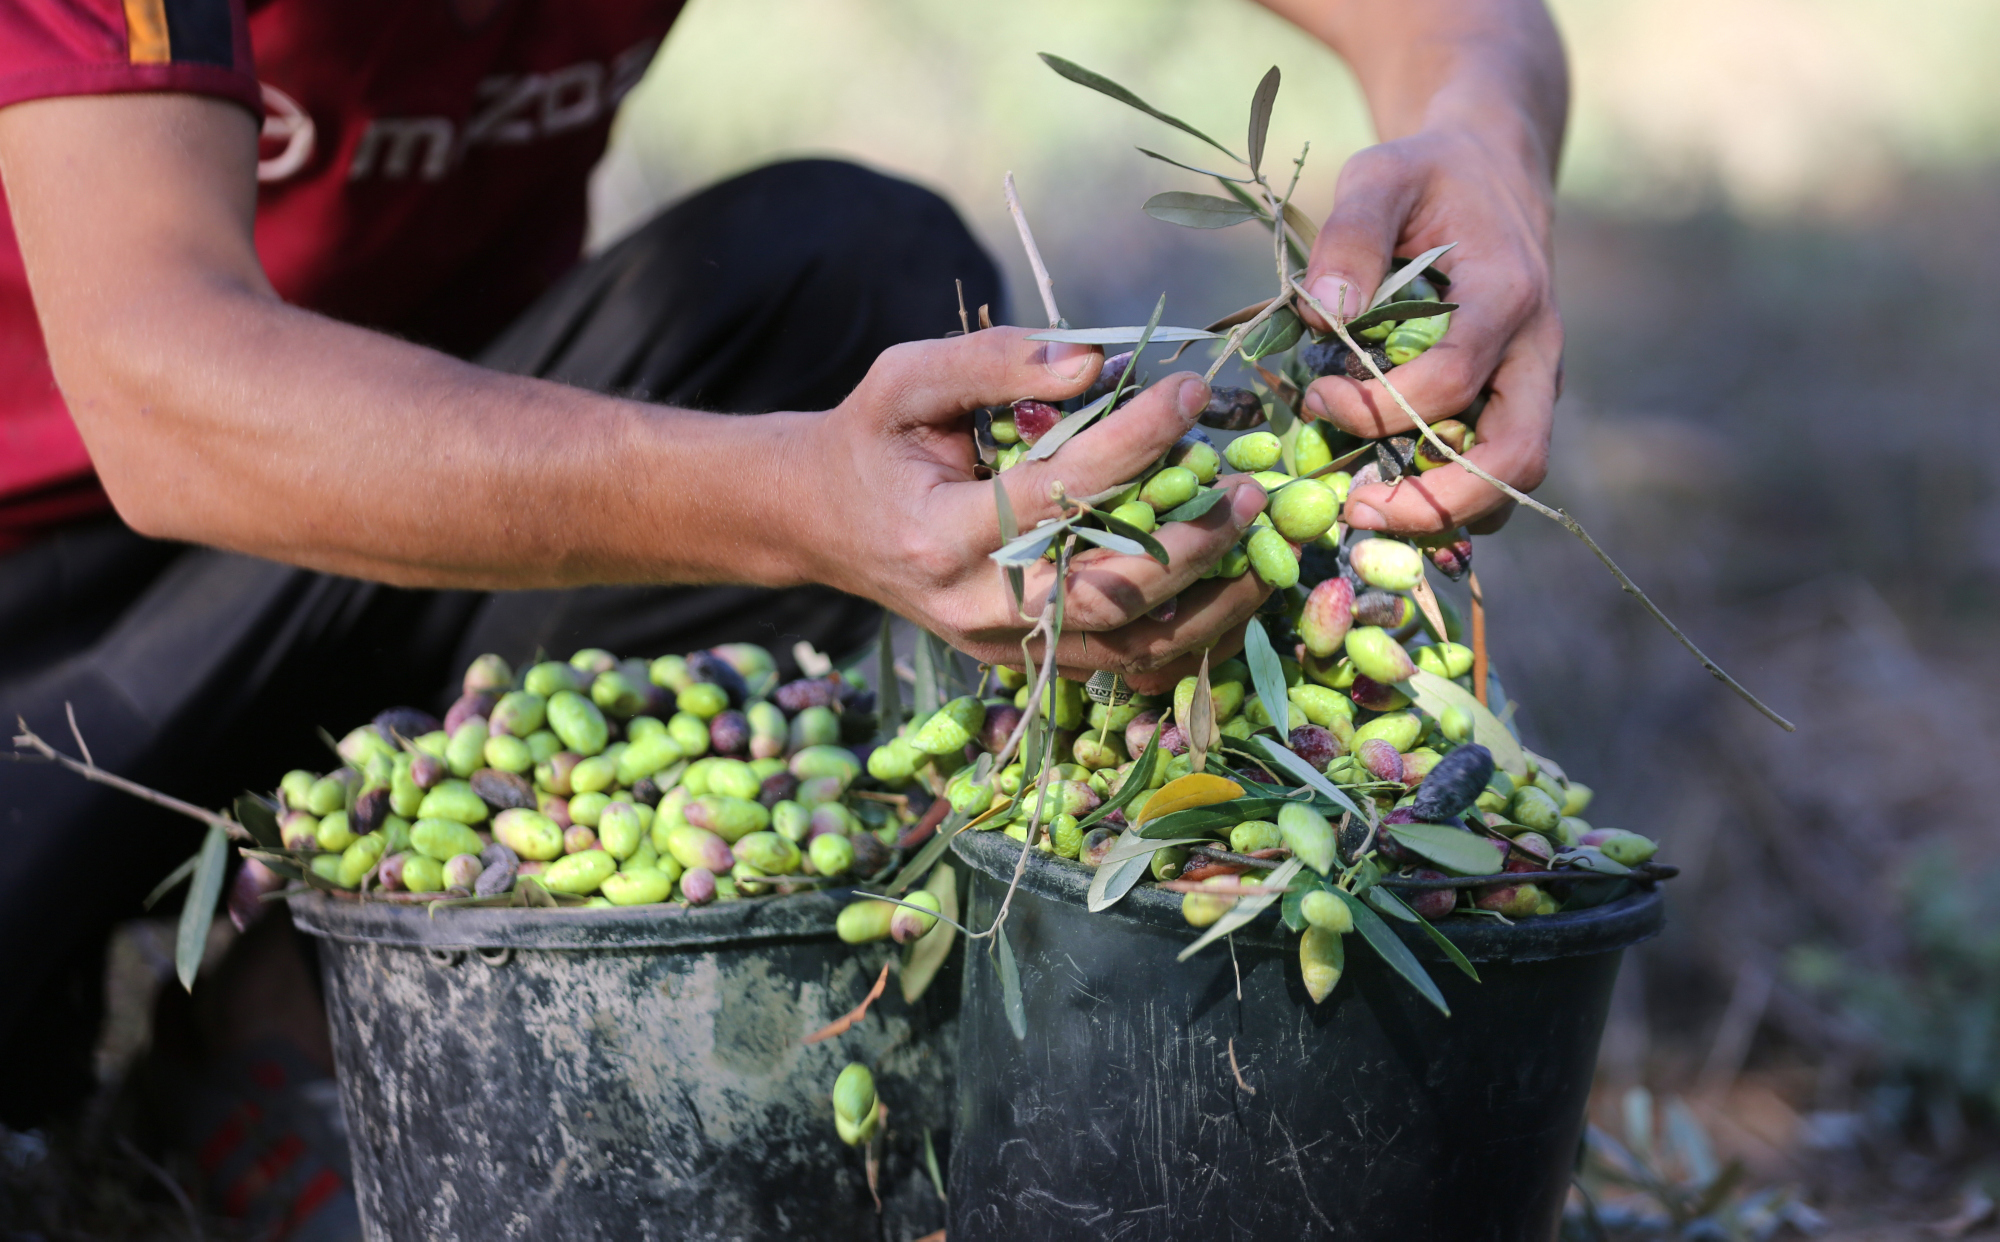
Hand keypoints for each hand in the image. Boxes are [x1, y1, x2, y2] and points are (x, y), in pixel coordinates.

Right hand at [799, 328, 1270, 693]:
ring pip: (1122, 643)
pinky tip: (1232, 601)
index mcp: (937, 533)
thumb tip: (1095, 363)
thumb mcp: (905, 379)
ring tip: (1259, 547)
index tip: (1187, 393)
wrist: (822, 524)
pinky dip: (1184, 642)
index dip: (1131, 442)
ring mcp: (999, 644)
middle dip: (1186, 541)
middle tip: (1244, 489)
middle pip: (1102, 590)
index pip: (1055, 492)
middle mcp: (972, 605)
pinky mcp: (1022, 661)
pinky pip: (1118, 667)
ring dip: (1204, 602)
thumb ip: (993, 362)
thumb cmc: (871, 441)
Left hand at [1295, 127, 1562, 536]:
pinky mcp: (1517, 401)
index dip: (1380, 407)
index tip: (1318, 398)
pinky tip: (1385, 497)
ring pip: (1516, 479)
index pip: (1452, 380)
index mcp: (1506, 293)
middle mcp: (1536, 350)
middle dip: (1436, 501)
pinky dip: (1448, 499)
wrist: (1493, 170)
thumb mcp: (1381, 176)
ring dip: (1446, 512)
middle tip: (1355, 512)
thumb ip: (1351, 236)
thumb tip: (1324, 316)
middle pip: (1517, 457)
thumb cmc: (1429, 175)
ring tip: (1366, 512)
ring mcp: (1534, 382)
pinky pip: (1496, 471)